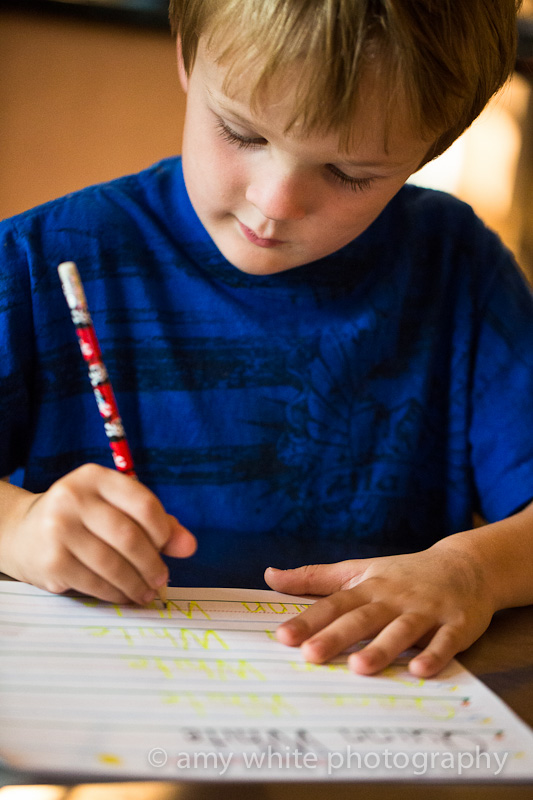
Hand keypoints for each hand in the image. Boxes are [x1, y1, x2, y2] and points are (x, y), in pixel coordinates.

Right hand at [1, 463, 195, 604]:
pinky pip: (95, 582)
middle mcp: (74, 498)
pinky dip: (116, 593)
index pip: (143, 504)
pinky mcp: (51, 560)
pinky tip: (124, 595)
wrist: (23, 533)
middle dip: (152, 563)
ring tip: (147, 593)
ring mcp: (59, 529)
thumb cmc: (82, 519)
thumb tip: (189, 546)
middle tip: (162, 579)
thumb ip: (156, 522)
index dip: (164, 531)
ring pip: (113, 564)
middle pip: (129, 536)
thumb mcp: (115, 508)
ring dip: (136, 584)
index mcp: (96, 478)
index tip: (170, 548)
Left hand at [265, 540, 496, 676]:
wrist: (465, 566)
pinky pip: (444, 642)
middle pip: (362, 618)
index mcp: (369, 587)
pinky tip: (419, 671)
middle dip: (336, 636)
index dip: (309, 620)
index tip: (283, 636)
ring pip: (400, 630)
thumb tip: (269, 576)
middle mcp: (394, 598)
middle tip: (310, 656)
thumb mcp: (359, 569)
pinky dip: (433, 656)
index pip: (334, 604)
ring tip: (359, 667)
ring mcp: (426, 611)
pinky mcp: (456, 625)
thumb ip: (315, 577)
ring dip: (381, 648)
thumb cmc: (404, 574)